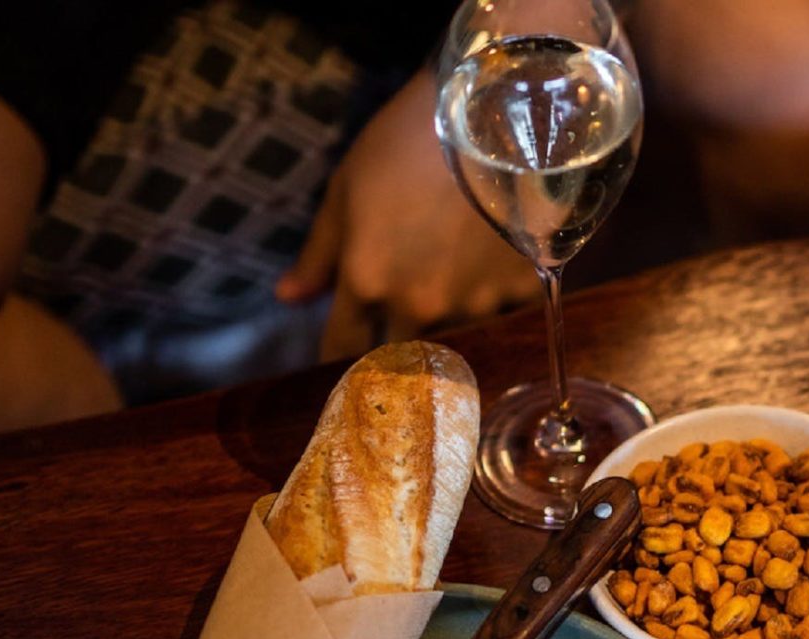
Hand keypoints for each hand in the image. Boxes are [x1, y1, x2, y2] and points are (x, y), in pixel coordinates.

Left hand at [276, 70, 535, 360]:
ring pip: (456, 333)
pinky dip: (494, 292)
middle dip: (396, 341)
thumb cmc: (408, 139)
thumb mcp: (347, 187)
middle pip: (401, 356)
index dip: (342, 355)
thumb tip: (287, 299)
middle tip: (404, 313)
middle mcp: (420, 305)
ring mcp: (475, 303)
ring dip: (449, 315)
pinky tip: (494, 256)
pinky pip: (502, 308)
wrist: (495, 112)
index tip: (346, 353)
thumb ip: (318, 253)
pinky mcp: (522, 291)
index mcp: (367, 281)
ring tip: (457, 267)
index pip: (343, 349)